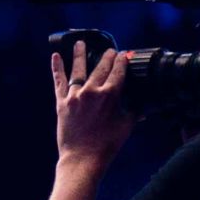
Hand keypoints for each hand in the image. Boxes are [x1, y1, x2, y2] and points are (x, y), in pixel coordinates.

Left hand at [53, 33, 135, 166]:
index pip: (118, 71)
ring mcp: (75, 96)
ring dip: (80, 54)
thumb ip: (134, 109)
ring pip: (79, 70)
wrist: (82, 157)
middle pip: (101, 68)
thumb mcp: (128, 124)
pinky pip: (59, 82)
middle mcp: (92, 91)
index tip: (124, 55)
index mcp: (111, 95)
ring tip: (80, 43)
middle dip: (107, 57)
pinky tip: (55, 56)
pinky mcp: (62, 103)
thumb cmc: (108, 143)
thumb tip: (143, 103)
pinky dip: (56, 69)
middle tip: (110, 50)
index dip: (122, 61)